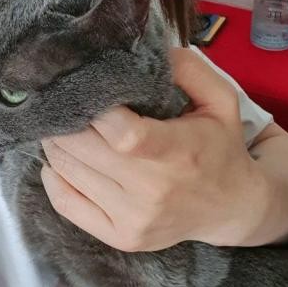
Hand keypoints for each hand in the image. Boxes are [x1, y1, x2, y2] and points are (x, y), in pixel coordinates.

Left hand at [40, 46, 264, 250]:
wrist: (232, 207)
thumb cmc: (221, 145)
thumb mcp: (221, 100)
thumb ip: (189, 68)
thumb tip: (147, 49)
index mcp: (179, 154)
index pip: (122, 135)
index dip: (95, 108)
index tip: (90, 87)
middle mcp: (153, 193)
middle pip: (82, 148)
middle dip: (66, 117)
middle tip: (65, 98)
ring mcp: (133, 220)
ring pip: (67, 171)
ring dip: (57, 140)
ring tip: (64, 122)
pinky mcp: (120, 237)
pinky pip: (66, 203)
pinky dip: (54, 175)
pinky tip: (62, 157)